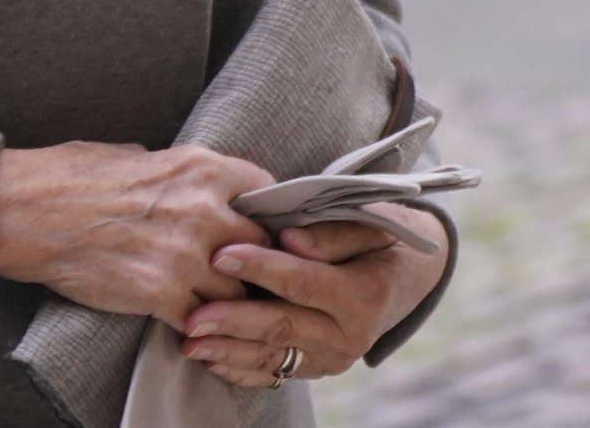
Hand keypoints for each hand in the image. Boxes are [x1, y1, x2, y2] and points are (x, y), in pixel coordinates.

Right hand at [0, 141, 273, 330]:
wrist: (29, 212)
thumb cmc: (74, 176)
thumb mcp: (138, 157)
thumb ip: (180, 176)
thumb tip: (196, 189)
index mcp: (199, 167)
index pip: (265, 192)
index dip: (265, 214)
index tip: (260, 228)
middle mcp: (201, 210)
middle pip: (260, 248)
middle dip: (254, 264)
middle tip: (244, 275)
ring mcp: (184, 255)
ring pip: (238, 291)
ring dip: (228, 300)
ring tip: (217, 303)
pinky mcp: (161, 294)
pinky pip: (202, 319)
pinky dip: (198, 324)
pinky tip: (188, 321)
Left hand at [178, 204, 451, 387]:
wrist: (406, 275)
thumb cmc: (380, 237)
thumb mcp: (368, 223)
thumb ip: (330, 232)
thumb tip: (289, 240)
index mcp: (362, 296)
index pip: (303, 282)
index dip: (260, 267)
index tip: (220, 254)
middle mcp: (348, 336)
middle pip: (281, 326)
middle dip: (233, 320)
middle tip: (192, 316)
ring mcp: (332, 358)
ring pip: (273, 356)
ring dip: (228, 351)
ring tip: (190, 343)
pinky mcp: (317, 367)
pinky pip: (275, 373)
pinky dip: (241, 370)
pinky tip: (211, 361)